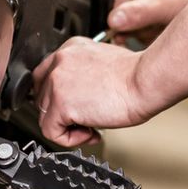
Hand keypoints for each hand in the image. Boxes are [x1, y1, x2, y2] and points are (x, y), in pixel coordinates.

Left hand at [31, 36, 152, 147]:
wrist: (143, 81)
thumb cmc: (135, 75)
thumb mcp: (104, 63)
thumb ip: (85, 74)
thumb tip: (80, 95)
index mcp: (71, 49)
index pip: (48, 76)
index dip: (60, 97)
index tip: (74, 107)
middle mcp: (60, 61)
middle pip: (43, 95)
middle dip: (62, 113)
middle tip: (85, 120)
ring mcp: (57, 81)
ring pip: (45, 115)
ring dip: (68, 127)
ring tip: (91, 128)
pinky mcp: (60, 104)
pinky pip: (51, 132)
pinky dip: (69, 139)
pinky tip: (90, 133)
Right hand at [107, 0, 187, 41]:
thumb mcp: (168, 6)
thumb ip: (140, 13)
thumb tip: (112, 21)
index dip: (123, 17)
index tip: (125, 35)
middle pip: (124, 12)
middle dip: (137, 27)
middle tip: (155, 31)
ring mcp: (151, 1)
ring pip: (131, 25)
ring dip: (144, 34)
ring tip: (165, 31)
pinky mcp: (155, 17)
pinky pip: (141, 33)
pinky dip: (150, 39)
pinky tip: (163, 36)